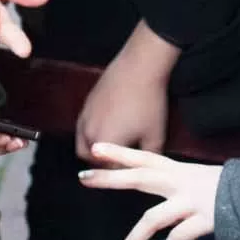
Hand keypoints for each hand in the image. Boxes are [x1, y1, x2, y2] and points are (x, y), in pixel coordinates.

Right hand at [76, 22, 179, 161]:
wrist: (139, 67)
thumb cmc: (149, 102)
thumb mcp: (155, 135)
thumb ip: (148, 156)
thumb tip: (148, 168)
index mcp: (105, 145)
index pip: (109, 169)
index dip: (121, 172)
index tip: (131, 169)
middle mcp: (89, 134)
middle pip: (91, 159)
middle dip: (104, 163)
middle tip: (122, 159)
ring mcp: (85, 117)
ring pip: (84, 143)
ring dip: (95, 148)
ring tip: (115, 143)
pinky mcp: (86, 104)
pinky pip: (83, 127)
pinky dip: (93, 132)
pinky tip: (111, 125)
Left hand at [80, 144, 220, 239]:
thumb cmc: (231, 191)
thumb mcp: (202, 182)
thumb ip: (181, 186)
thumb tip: (161, 192)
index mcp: (181, 172)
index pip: (145, 158)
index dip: (120, 153)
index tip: (95, 148)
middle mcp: (183, 182)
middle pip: (141, 177)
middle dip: (112, 178)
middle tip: (84, 178)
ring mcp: (192, 201)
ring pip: (153, 218)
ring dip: (133, 238)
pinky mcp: (203, 220)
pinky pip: (177, 239)